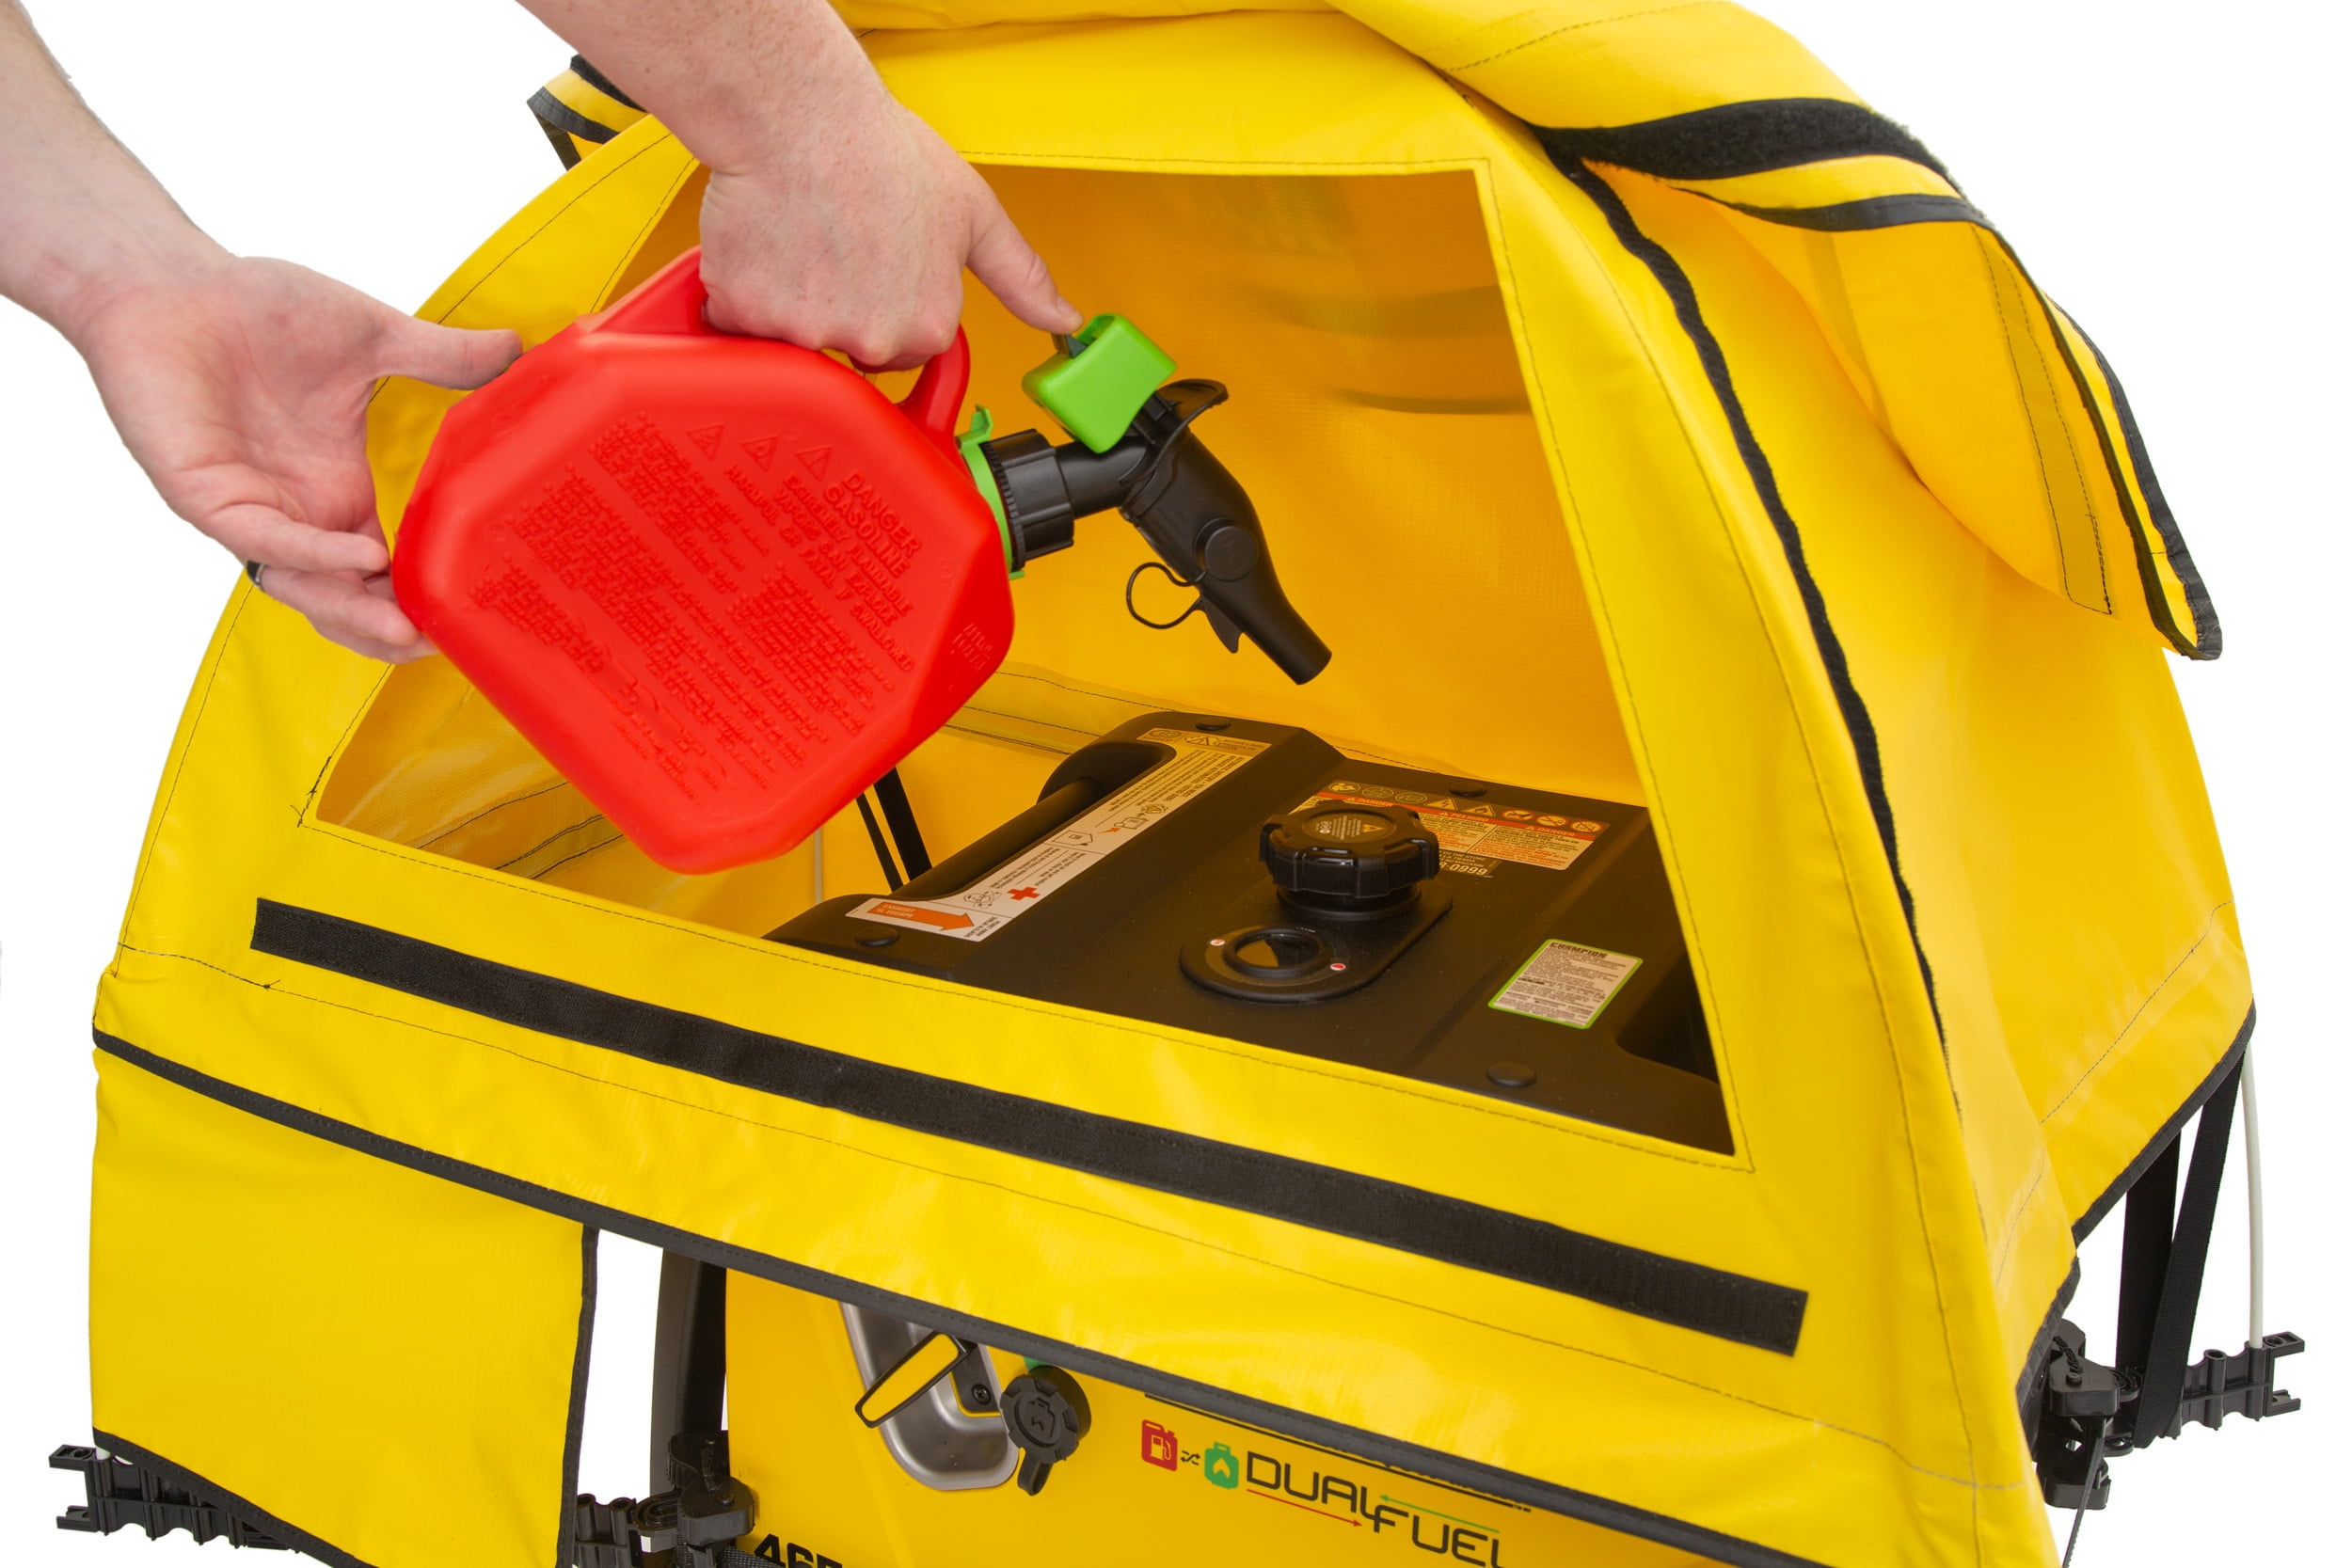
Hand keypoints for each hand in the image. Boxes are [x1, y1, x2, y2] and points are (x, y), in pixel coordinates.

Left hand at [69, 254, 520, 659]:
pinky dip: (315, 556)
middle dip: (391, 630)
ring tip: (409, 629)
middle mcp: (297, 513)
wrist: (165, 282)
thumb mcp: (372, 336)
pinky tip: (364, 559)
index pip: (386, 569)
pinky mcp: (206, 497)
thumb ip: (442, 355)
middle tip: (443, 643)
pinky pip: (265, 543)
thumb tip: (518, 348)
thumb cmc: (255, 306)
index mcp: (336, 490)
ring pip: (304, 589)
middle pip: (345, 600)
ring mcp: (251, 511)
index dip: (423, 595)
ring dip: (355, 614)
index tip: (478, 606)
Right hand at [698, 99, 1081, 368]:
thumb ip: (1020, 277)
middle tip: (834, 244)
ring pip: (791, 341)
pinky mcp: (749, 319)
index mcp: (927, 326)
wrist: (800, 116)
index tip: (877, 265)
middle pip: (848, 351)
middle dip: (837, 309)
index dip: (888, 305)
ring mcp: (808, 334)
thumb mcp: (975, 213)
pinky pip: (740, 326)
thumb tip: (1063, 321)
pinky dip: (741, 292)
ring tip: (799, 239)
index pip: (907, 350)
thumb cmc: (881, 151)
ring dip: (787, 301)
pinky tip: (762, 245)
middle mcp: (872, 340)